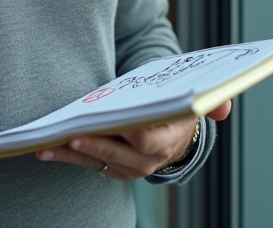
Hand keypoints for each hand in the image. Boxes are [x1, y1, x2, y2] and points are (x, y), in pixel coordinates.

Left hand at [37, 101, 230, 179]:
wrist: (174, 135)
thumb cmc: (177, 109)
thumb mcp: (196, 103)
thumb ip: (213, 102)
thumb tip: (225, 107)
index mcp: (167, 141)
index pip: (147, 140)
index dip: (129, 133)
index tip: (112, 123)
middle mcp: (147, 161)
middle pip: (116, 153)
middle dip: (93, 144)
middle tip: (71, 134)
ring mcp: (127, 168)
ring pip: (96, 161)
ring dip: (70, 153)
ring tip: (47, 145)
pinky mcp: (111, 168)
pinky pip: (87, 164)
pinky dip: (66, 156)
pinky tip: (47, 148)